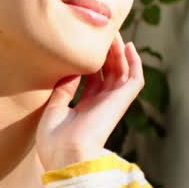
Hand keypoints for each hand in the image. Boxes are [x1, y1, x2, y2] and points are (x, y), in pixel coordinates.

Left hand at [36, 34, 143, 171]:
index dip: (91, 63)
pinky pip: (135, 79)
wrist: (65, 154)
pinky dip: (134, 63)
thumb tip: (70, 70)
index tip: (85, 45)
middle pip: (108, 73)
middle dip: (106, 53)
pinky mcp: (121, 102)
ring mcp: (112, 103)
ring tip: (113, 33)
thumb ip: (63, 90)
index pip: (92, 81)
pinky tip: (129, 46)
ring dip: (119, 53)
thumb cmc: (54, 140)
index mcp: (84, 109)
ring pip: (122, 72)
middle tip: (100, 33)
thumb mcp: (54, 110)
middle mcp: (100, 105)